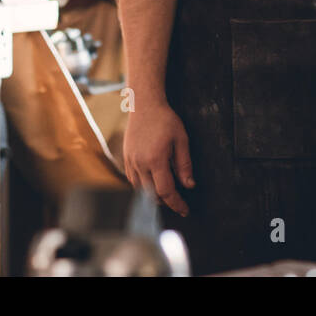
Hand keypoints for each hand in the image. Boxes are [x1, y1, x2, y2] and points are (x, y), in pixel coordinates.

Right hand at [123, 98, 193, 215]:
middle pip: (152, 194)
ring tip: (167, 193)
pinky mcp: (126, 158)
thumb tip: (189, 185)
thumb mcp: (181, 140)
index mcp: (155, 160)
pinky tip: (152, 182)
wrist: (144, 105)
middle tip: (179, 202)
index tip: (185, 210)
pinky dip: (143, 186)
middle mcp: (140, 164)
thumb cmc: (165, 120)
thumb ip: (184, 164)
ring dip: (154, 195)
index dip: (176, 204)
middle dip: (167, 201)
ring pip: (141, 189)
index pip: (166, 191)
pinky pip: (133, 180)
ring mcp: (131, 161)